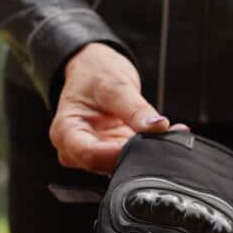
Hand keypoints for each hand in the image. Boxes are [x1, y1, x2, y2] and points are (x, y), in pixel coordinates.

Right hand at [49, 43, 179, 173]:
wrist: (94, 68)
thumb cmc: (94, 73)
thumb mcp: (115, 86)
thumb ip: (136, 109)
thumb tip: (158, 127)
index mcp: (66, 132)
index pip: (89, 155)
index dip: (117, 153)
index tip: (143, 141)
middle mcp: (75, 149)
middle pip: (106, 164)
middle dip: (136, 152)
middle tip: (164, 134)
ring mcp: (96, 152)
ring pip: (122, 163)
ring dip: (146, 151)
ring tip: (166, 130)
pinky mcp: (114, 152)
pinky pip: (132, 157)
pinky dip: (148, 147)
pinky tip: (162, 134)